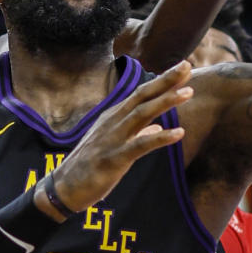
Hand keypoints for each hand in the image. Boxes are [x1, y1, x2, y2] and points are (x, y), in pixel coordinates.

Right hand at [47, 61, 192, 214]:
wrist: (63, 188)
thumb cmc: (90, 166)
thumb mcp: (115, 145)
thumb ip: (137, 133)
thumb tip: (157, 128)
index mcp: (114, 117)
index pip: (142, 94)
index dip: (163, 81)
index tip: (183, 67)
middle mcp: (114, 121)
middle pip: (143, 96)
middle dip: (166, 80)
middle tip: (187, 65)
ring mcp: (113, 138)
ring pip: (142, 114)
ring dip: (166, 101)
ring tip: (188, 92)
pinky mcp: (114, 158)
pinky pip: (140, 145)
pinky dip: (160, 138)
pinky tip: (179, 133)